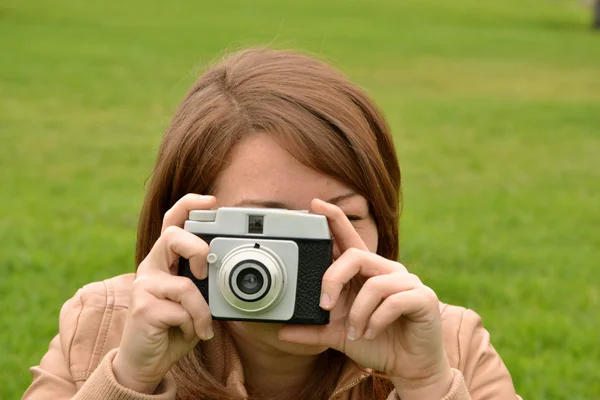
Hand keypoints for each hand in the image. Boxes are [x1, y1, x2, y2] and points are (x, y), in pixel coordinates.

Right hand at [112, 194, 215, 393]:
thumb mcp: (195, 299)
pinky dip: (194, 324)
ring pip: (185, 283)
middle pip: (172, 236)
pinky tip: (189, 332)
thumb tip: (227, 269)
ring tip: (201, 324)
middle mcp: (151, 267)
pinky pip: (182, 309)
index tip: (211, 201)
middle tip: (207, 270)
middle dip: (198, 249)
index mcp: (164, 260)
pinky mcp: (142, 307)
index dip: (189, 206)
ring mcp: (144, 286)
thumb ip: (204, 282)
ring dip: (201, 310)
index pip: (172, 222)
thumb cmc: (174, 327)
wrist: (147, 361)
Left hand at [278, 199, 452, 398]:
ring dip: (358, 314)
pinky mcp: (423, 298)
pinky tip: (372, 333)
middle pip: (356, 256)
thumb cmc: (377, 343)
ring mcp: (407, 282)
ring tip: (356, 332)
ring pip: (374, 285)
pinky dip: (377, 321)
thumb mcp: (339, 336)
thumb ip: (313, 331)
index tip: (315, 205)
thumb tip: (282, 330)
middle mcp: (387, 270)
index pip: (349, 238)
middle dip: (334, 279)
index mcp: (367, 272)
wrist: (410, 367)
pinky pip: (394, 301)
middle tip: (325, 306)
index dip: (335, 218)